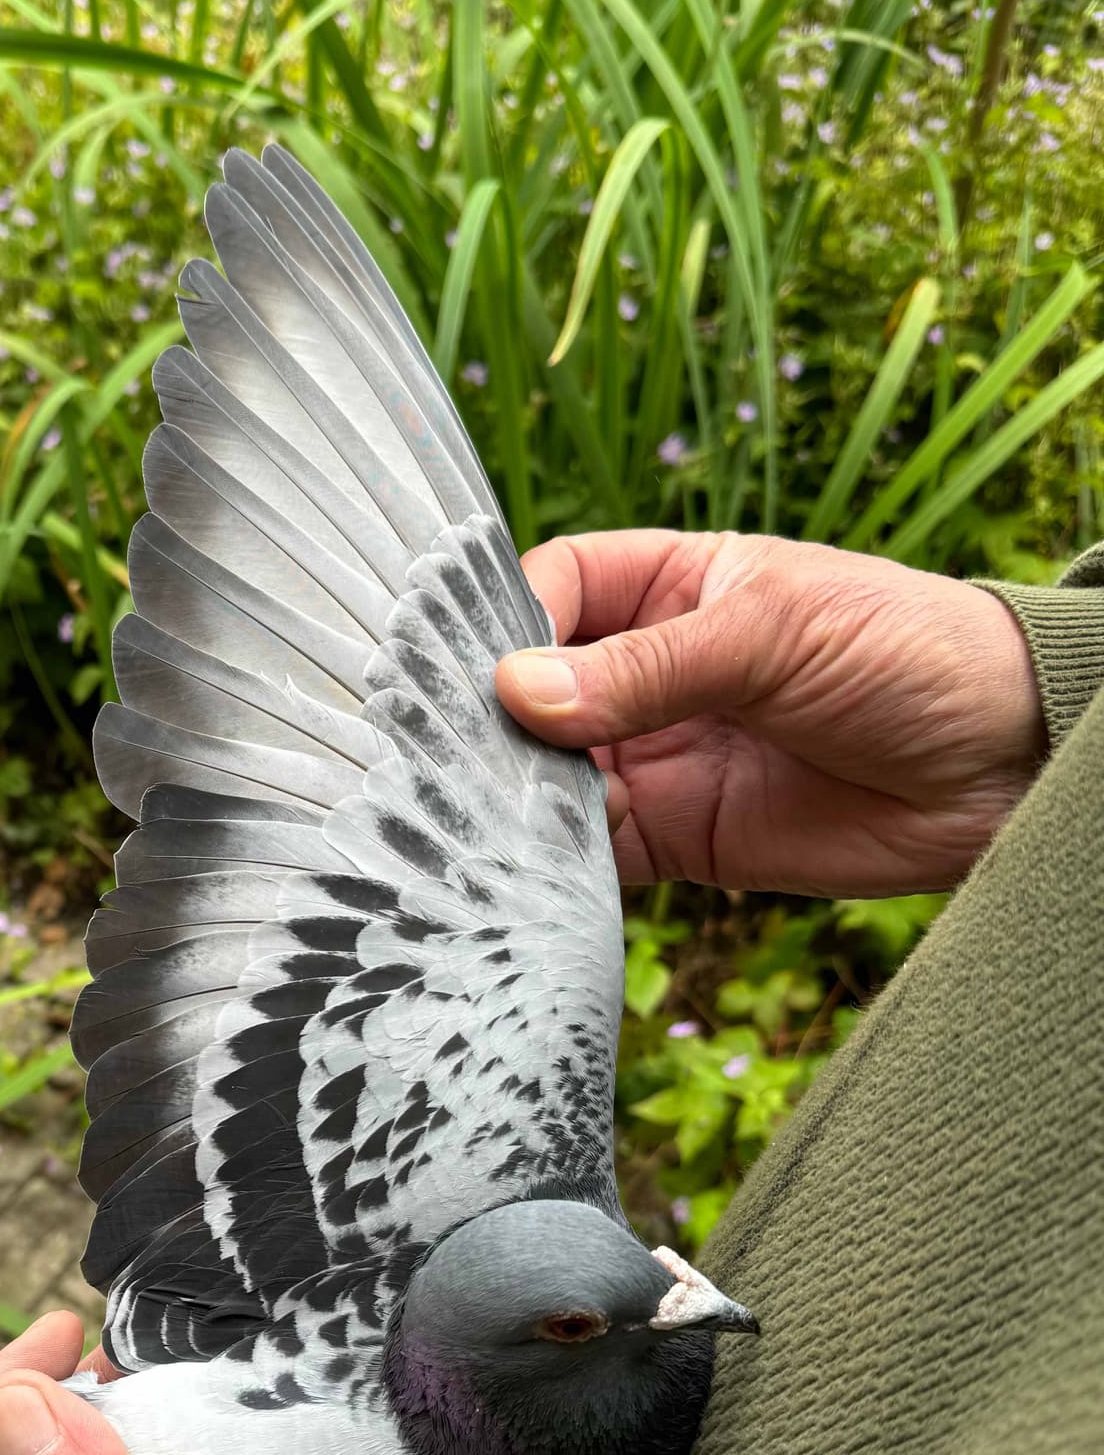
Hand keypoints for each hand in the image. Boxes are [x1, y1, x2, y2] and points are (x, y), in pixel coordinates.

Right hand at [497, 531, 1044, 894]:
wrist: (1004, 766)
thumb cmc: (908, 654)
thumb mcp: (772, 633)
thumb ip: (647, 668)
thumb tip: (519, 692)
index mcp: (673, 588)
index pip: (557, 588)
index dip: (509, 622)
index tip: (480, 667)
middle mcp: (650, 673)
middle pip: (535, 691)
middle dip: (491, 721)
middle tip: (450, 755)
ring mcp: (659, 756)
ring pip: (550, 776)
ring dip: (513, 797)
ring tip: (477, 816)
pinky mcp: (677, 839)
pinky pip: (591, 850)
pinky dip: (550, 862)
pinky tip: (522, 866)